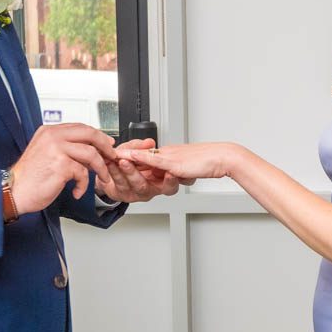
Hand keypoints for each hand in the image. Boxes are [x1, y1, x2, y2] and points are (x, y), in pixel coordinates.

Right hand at [10, 123, 114, 215]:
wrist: (13, 192)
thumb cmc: (30, 178)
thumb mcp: (47, 154)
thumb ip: (66, 148)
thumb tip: (91, 150)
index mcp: (49, 131)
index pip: (80, 127)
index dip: (98, 135)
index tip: (107, 144)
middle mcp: (52, 136)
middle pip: (89, 134)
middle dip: (105, 146)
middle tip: (111, 156)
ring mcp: (56, 149)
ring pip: (91, 154)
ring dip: (100, 168)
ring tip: (100, 178)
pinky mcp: (61, 165)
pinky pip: (83, 173)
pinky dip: (84, 185)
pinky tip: (77, 191)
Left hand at [96, 138, 181, 202]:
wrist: (112, 173)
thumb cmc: (128, 164)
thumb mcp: (135, 151)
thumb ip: (141, 147)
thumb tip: (150, 142)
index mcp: (158, 181)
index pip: (169, 186)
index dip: (171, 181)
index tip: (169, 173)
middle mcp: (148, 190)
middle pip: (145, 187)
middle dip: (136, 173)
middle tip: (128, 161)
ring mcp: (134, 194)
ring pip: (131, 185)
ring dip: (126, 171)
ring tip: (120, 160)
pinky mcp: (121, 195)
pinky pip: (118, 183)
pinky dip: (114, 171)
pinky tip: (110, 162)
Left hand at [117, 142, 240, 182]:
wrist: (224, 158)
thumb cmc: (211, 163)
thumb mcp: (190, 169)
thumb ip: (178, 172)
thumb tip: (172, 176)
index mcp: (170, 156)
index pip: (147, 157)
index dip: (130, 159)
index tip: (115, 160)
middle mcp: (167, 154)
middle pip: (141, 156)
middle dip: (123, 157)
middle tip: (107, 156)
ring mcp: (170, 158)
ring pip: (143, 157)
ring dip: (127, 157)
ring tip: (111, 156)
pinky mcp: (174, 164)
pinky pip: (153, 160)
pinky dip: (139, 158)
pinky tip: (126, 157)